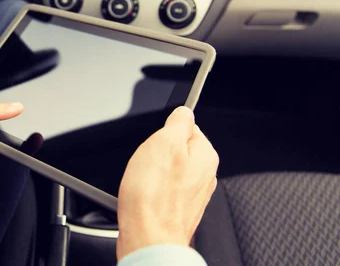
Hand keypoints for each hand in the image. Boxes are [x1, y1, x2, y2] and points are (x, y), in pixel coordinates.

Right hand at [116, 107, 218, 259]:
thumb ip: (178, 122)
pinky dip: (151, 189)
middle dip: (157, 153)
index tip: (155, 142)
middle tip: (147, 162)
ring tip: (144, 181)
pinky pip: (162, 189)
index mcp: (205, 154)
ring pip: (166, 170)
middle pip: (176, 149)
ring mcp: (192, 194)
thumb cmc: (153, 195)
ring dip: (152, 172)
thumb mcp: (164, 142)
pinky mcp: (177, 209)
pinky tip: (144, 195)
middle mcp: (204, 175)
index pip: (186, 127)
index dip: (165, 132)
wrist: (147, 237)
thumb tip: (184, 112)